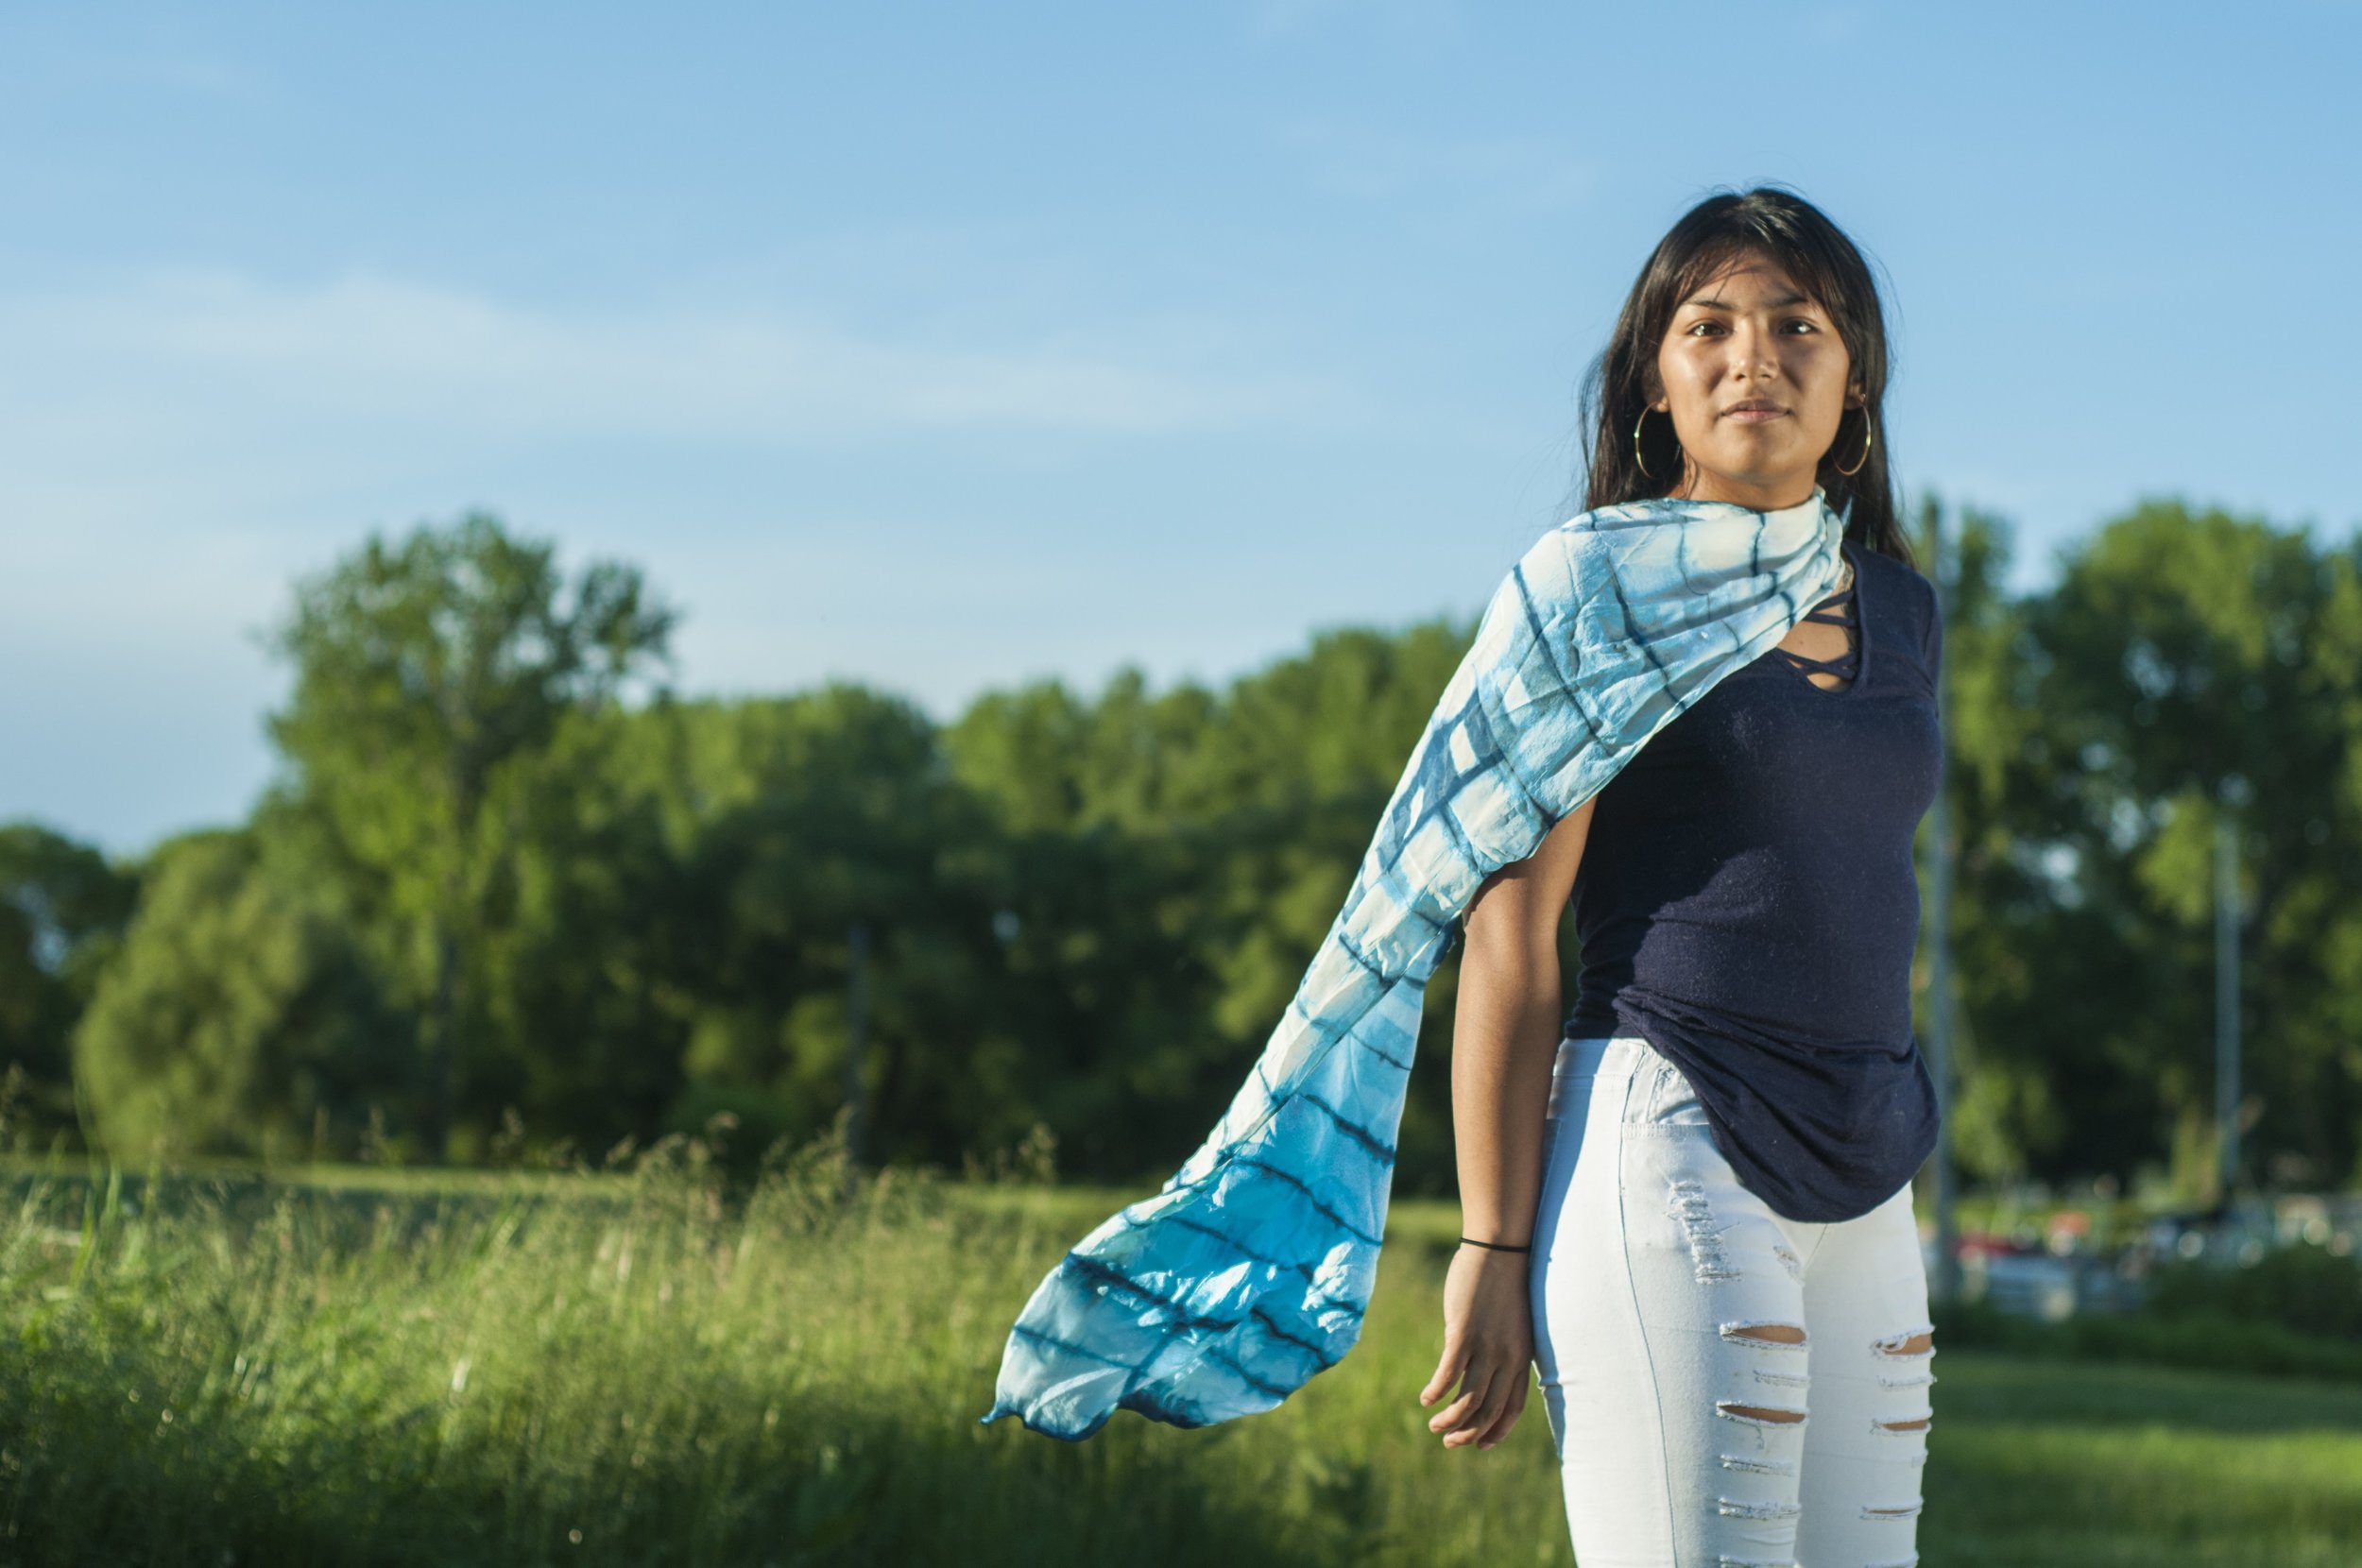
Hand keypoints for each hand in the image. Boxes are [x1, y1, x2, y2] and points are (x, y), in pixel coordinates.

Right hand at [1418, 1244, 1533, 1450]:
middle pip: (1490, 1411)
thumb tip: (1482, 1366)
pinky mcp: (1464, 1334)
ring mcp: (1487, 1347)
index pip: (1514, 1408)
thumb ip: (1503, 1347)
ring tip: (1434, 1426)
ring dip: (1450, 1420)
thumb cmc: (1505, 1282)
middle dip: (1469, 1433)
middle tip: (1449, 1442)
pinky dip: (1436, 1392)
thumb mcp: (1513, 1322)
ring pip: (1469, 1400)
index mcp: (1523, 1358)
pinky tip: (1426, 1399)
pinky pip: (1448, 1375)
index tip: (1481, 1444)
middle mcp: (1509, 1358)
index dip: (1497, 1431)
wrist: (1501, 1249)